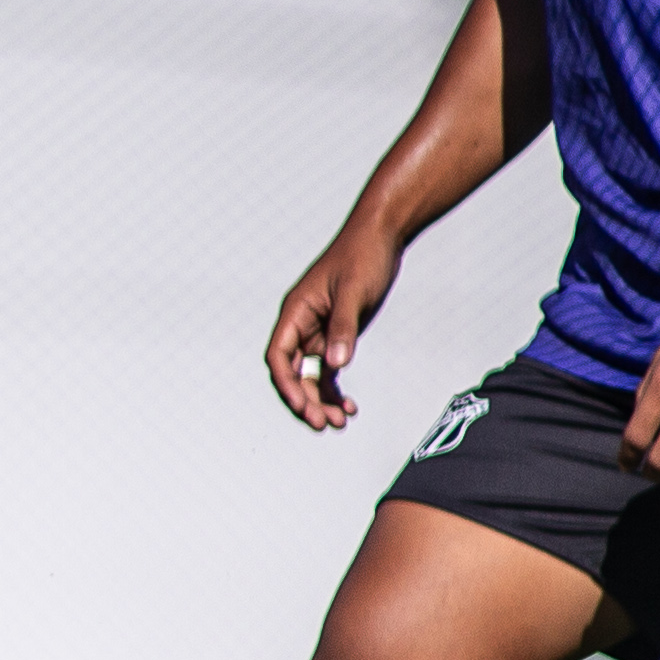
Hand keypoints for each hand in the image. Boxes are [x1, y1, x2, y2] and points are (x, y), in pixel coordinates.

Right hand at [266, 225, 398, 430]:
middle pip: (293, 372)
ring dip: (321, 400)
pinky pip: (329, 371)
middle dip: (305, 399)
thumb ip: (343, 328)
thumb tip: (336, 364)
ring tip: (338, 421)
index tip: (303, 405)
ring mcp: (318, 332)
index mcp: (296, 311)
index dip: (287, 383)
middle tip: (322, 422)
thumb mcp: (354, 292)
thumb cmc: (362, 256)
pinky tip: (348, 406)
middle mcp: (302, 325)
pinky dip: (336, 390)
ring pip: (311, 376)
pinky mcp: (336, 335)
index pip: (279, 355)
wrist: (380, 237)